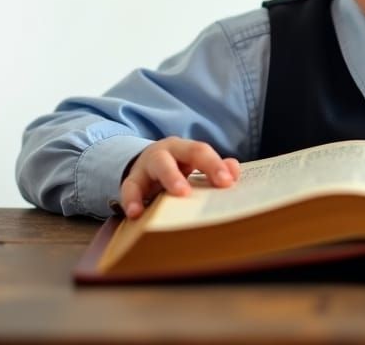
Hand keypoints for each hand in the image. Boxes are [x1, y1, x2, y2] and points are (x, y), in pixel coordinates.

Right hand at [120, 137, 240, 218]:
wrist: (144, 167)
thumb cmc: (176, 168)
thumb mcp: (193, 167)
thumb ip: (215, 168)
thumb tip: (234, 171)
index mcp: (185, 149)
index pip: (202, 152)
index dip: (215, 165)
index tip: (228, 182)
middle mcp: (167, 152)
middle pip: (187, 152)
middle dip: (201, 166)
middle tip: (209, 186)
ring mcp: (148, 164)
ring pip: (159, 165)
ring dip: (171, 178)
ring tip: (180, 194)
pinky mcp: (132, 180)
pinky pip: (130, 187)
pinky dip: (132, 200)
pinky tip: (136, 213)